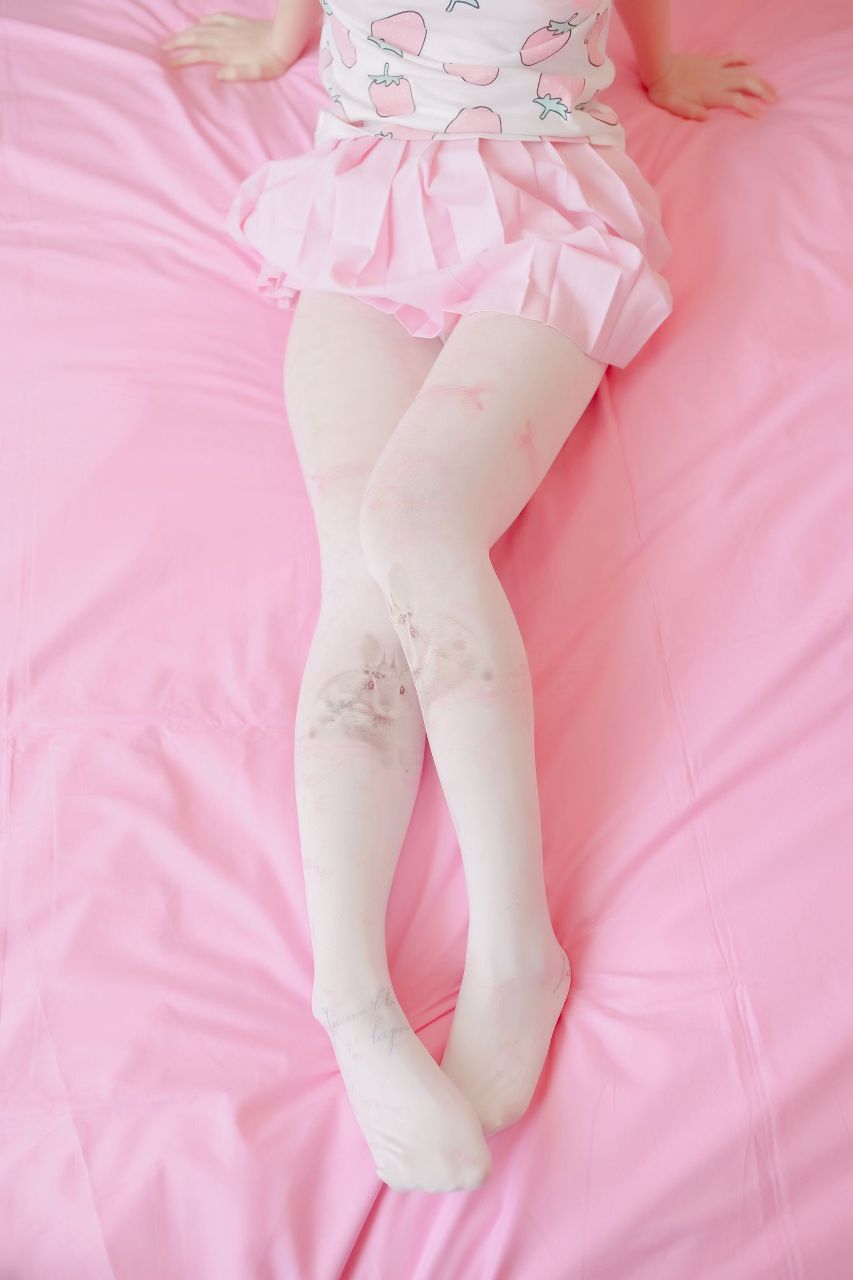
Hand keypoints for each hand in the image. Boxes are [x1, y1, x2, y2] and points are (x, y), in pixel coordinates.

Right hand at [160, 13, 294, 80]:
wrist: (284, 39)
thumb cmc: (271, 61)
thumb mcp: (256, 73)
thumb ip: (237, 74)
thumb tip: (218, 75)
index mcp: (226, 53)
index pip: (198, 55)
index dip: (182, 59)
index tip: (169, 63)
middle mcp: (224, 38)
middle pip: (195, 38)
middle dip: (177, 43)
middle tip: (163, 48)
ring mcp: (230, 28)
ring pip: (202, 27)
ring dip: (187, 31)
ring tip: (175, 36)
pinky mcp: (238, 22)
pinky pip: (218, 17)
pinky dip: (207, 18)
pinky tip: (201, 19)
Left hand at [643, 50, 779, 120]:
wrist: (660, 68)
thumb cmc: (665, 92)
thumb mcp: (674, 107)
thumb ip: (691, 113)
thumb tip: (708, 118)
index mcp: (711, 94)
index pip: (736, 100)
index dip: (749, 107)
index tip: (760, 115)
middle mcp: (718, 80)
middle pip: (747, 84)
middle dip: (762, 92)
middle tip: (774, 101)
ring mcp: (716, 69)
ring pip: (744, 72)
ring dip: (759, 79)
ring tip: (771, 88)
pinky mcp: (713, 61)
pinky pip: (732, 57)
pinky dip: (744, 58)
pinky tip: (754, 60)